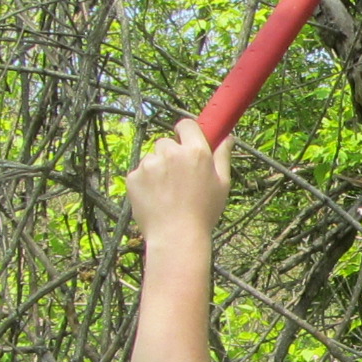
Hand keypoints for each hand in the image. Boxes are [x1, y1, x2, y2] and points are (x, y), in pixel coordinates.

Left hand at [127, 120, 230, 246]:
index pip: (186, 124)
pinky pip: (139, 174)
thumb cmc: (204, 212)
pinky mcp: (133, 177)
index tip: (186, 141)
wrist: (176, 236)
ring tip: (167, 193)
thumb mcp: (222, 184)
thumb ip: (222, 156)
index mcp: (195, 151)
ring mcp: (149, 164)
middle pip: (166, 143)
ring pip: (151, 159)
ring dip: (157, 169)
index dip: (185, 132)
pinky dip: (145, 183)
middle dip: (170, 155)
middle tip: (178, 177)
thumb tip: (227, 138)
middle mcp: (170, 152)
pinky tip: (156, 199)